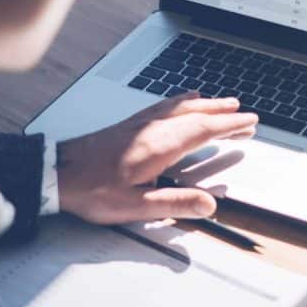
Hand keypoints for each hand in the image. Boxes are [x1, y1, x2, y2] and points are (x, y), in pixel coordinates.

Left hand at [57, 92, 257, 223]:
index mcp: (159, 146)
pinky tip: (182, 100)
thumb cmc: (91, 189)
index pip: (203, 130)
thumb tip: (208, 205)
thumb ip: (173, 204)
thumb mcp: (135, 206)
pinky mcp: (129, 125)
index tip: (249, 122)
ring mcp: (141, 124)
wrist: (57, 172)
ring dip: (205, 104)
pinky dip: (181, 101)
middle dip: (223, 113)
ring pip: (180, 107)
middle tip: (245, 114)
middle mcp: (153, 129)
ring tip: (223, 103)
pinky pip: (163, 106)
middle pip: (196, 114)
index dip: (230, 125)